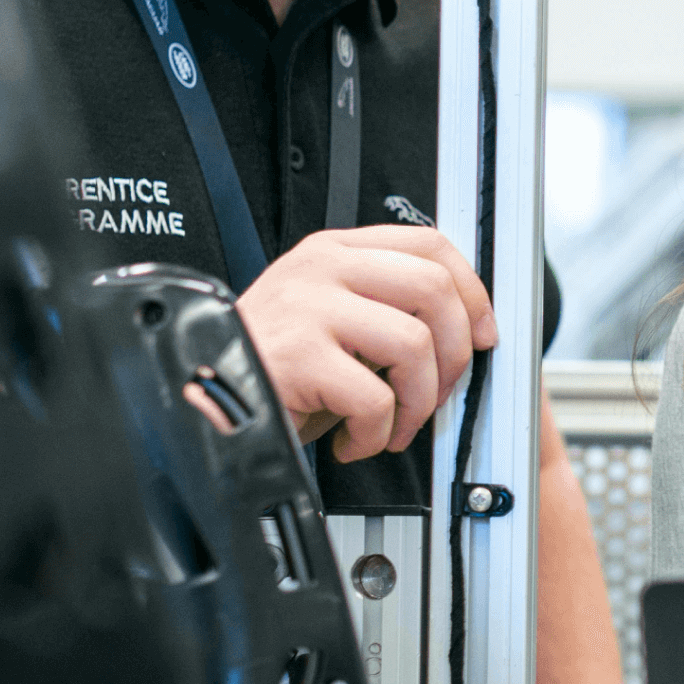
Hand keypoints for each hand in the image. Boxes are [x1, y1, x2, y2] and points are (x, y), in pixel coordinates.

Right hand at [230, 225, 496, 461]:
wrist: (201, 400)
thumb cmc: (270, 368)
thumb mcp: (328, 318)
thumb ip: (382, 305)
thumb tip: (462, 327)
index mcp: (334, 251)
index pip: (429, 243)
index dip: (471, 290)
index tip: (481, 331)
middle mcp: (322, 269)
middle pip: (433, 288)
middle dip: (454, 353)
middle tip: (436, 392)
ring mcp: (308, 308)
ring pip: (414, 343)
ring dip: (418, 402)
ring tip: (391, 426)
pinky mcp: (299, 356)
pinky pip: (376, 397)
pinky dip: (377, 433)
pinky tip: (354, 440)